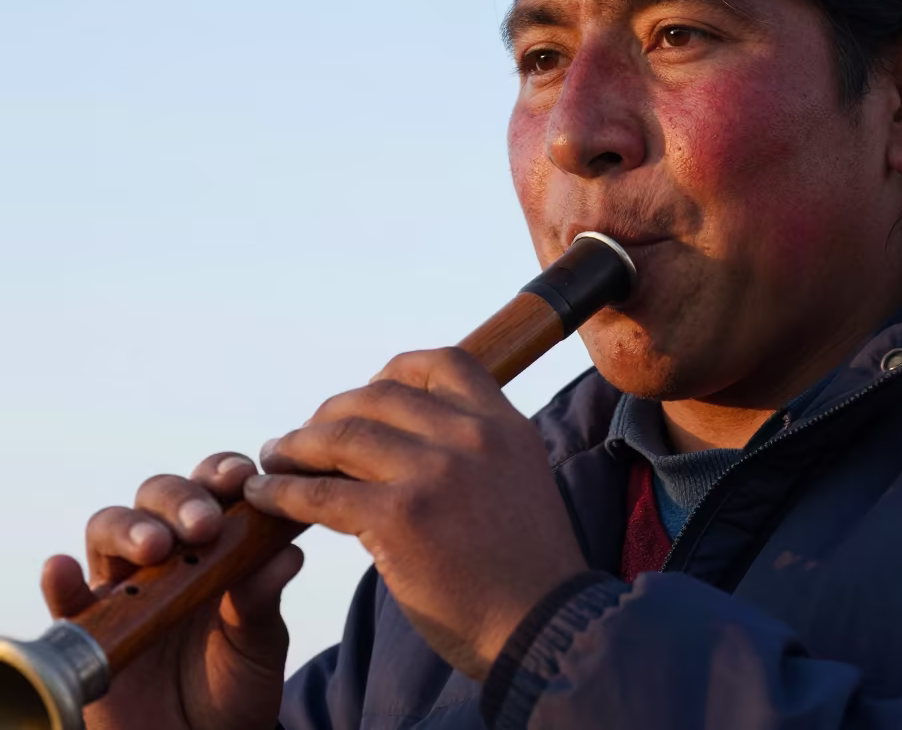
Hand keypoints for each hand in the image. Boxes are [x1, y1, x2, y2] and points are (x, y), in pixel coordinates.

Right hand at [41, 453, 302, 729]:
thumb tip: (288, 553)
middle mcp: (166, 551)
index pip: (214, 487)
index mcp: (215, 539)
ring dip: (130, 527)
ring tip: (155, 546)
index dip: (223, 472)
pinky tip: (63, 570)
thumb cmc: (236, 680)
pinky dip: (61, 580)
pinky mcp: (87, 627)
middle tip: (205, 524)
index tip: (242, 477)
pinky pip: (65, 598)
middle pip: (159, 496)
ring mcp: (124, 584)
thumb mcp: (259, 641)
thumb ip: (262, 598)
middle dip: (181, 499)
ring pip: (110, 529)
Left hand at [247, 347, 586, 679]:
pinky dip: (283, 491)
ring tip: (276, 457)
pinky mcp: (399, 518)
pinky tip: (264, 496)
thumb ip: (478, 448)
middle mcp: (471, 436)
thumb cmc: (529, 566)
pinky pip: (323, 493)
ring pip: (344, 435)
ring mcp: (434, 473)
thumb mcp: (519, 478)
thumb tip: (418, 436)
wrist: (546, 629)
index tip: (368, 390)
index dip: (396, 371)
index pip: (445, 363)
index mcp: (503, 423)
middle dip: (332, 411)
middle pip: (379, 395)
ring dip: (298, 444)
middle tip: (307, 434)